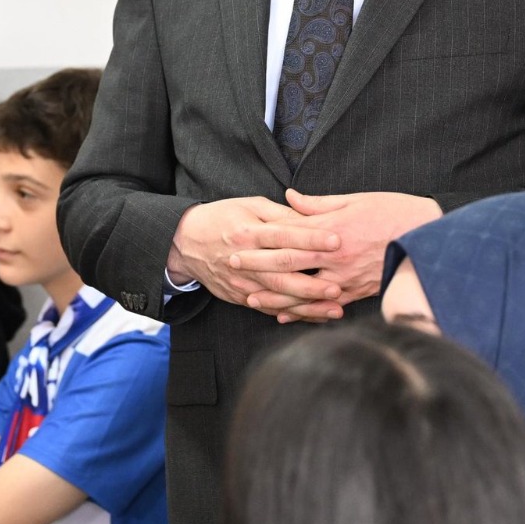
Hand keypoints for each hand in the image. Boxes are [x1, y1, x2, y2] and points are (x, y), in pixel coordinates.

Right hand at [168, 196, 341, 315]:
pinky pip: (270, 309)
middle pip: (282, 271)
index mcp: (247, 232)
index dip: (311, 238)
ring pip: (278, 296)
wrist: (185, 243)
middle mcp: (244, 259)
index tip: (337, 240)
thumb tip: (311, 219)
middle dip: (312, 280)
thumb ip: (280, 214)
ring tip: (335, 307)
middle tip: (339, 284)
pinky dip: (293, 315)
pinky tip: (315, 317)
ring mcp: (241, 282)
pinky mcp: (240, 296)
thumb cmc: (221, 218)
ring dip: (308, 304)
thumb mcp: (248, 206)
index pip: (283, 235)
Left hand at [229, 190, 442, 321]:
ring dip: (274, 295)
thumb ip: (318, 204)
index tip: (236, 238)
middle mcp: (335, 256)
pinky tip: (285, 316)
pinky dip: (303, 312)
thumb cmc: (394, 212)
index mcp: (332, 230)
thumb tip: (288, 197)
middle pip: (288, 263)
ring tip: (250, 298)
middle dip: (257, 266)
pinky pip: (325, 305)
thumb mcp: (355, 199)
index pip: (288, 234)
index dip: (259, 238)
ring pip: (303, 290)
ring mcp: (346, 277)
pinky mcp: (358, 292)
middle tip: (231, 266)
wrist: (430, 239)